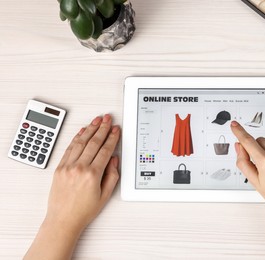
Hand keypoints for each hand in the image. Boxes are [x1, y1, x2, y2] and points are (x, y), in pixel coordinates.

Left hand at [45, 114, 120, 232]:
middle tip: (107, 118)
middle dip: (102, 128)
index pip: (105, 150)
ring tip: (96, 120)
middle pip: (93, 142)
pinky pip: (69, 148)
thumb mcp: (105, 196)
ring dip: (89, 129)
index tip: (116, 130)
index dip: (112, 138)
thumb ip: (112, 176)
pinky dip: (76, 138)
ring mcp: (67, 166)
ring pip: (80, 142)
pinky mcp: (59, 167)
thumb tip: (114, 160)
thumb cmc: (83, 211)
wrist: (63, 219)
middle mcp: (79, 168)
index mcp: (92, 174)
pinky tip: (82, 131)